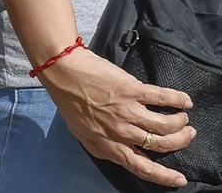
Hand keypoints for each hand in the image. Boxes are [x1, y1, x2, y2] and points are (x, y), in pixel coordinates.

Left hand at [41, 47, 193, 186]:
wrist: (60, 69)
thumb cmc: (68, 99)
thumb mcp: (81, 131)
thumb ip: (101, 145)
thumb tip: (118, 154)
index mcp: (107, 145)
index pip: (141, 168)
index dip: (164, 176)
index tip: (180, 179)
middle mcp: (120, 132)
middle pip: (161, 145)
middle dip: (180, 142)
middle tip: (187, 135)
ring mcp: (127, 111)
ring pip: (166, 126)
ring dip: (180, 123)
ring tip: (183, 118)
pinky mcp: (132, 90)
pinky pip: (163, 98)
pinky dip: (178, 100)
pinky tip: (185, 101)